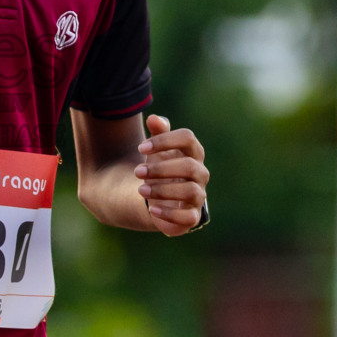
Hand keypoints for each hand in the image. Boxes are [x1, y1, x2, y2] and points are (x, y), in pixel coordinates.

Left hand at [134, 114, 207, 236]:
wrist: (161, 198)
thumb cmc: (162, 168)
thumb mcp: (157, 149)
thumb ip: (158, 132)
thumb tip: (154, 119)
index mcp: (193, 152)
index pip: (187, 138)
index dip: (165, 140)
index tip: (141, 148)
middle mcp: (200, 173)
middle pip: (189, 166)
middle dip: (161, 169)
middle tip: (136, 172)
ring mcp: (199, 195)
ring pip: (190, 191)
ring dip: (163, 190)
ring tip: (140, 190)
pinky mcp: (193, 216)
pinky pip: (189, 217)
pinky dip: (169, 213)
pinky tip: (152, 209)